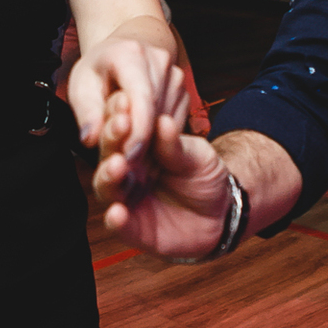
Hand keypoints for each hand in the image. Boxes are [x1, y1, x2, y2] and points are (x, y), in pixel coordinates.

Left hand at [69, 33, 186, 169]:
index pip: (141, 97)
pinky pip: (175, 123)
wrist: (125, 50)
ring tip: (132, 157)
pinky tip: (144, 145)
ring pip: (168, 121)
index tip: (129, 157)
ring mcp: (176, 75)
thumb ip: (86, 113)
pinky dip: (160, 139)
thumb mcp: (82, 86)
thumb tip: (90, 139)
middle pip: (156, 111)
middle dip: (143, 143)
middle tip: (127, 169)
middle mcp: (159, 60)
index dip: (138, 129)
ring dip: (152, 144)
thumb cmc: (100, 70)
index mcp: (130, 54)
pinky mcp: (184, 91)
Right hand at [93, 99, 231, 257]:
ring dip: (108, 176)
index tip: (124, 99)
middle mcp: (127, 171)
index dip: (121, 115)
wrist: (222, 213)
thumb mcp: (197, 154)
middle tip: (120, 126)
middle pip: (108, 155)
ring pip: (106, 187)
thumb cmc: (205, 176)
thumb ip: (175, 144)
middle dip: (112, 140)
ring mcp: (127, 199)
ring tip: (117, 165)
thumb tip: (163, 121)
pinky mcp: (132, 229)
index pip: (123, 130)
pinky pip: (118, 225)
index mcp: (139, 148)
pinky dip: (115, 220)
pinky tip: (117, 212)